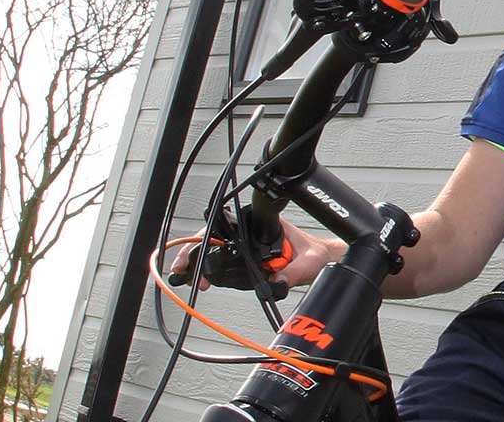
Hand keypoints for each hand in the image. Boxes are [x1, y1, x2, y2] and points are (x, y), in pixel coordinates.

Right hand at [169, 218, 335, 290]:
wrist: (322, 260)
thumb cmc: (315, 255)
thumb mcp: (307, 263)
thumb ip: (292, 272)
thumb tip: (275, 281)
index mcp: (264, 223)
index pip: (230, 226)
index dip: (209, 237)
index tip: (197, 251)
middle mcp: (253, 230)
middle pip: (215, 236)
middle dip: (194, 251)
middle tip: (181, 269)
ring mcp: (249, 243)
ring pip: (216, 248)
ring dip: (199, 261)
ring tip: (185, 276)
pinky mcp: (249, 257)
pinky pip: (225, 260)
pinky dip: (210, 269)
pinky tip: (200, 279)